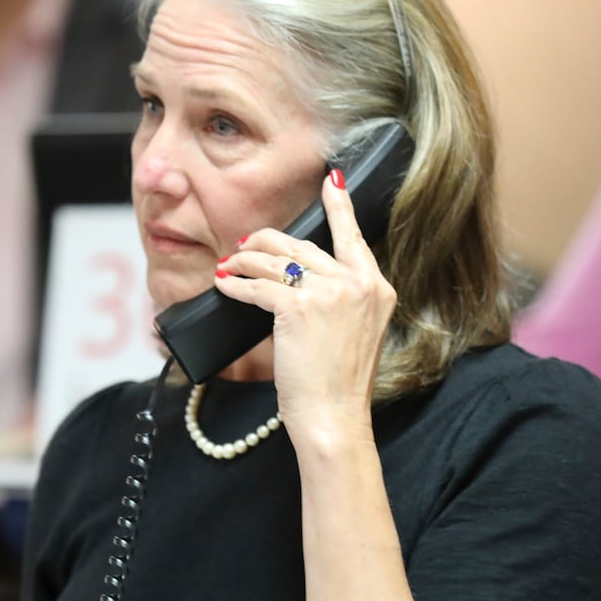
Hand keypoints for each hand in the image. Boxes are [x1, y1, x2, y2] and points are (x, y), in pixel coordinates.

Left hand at [214, 170, 396, 440]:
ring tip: (230, 264)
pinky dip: (236, 285)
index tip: (331, 182)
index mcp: (377, 289)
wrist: (334, 418)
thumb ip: (342, 301)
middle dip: (268, 244)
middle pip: (304, 247)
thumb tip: (300, 280)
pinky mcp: (298, 308)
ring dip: (247, 261)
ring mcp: (329, 294)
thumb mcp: (357, 334)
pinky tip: (224, 284)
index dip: (339, 208)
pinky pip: (258, 287)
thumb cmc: (340, 385)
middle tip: (246, 245)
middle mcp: (357, 285)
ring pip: (277, 262)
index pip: (354, 238)